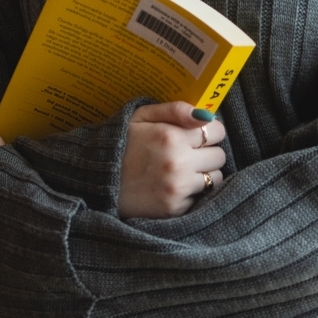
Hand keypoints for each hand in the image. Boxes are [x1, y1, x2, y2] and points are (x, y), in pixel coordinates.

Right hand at [119, 102, 227, 218]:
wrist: (98, 180)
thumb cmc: (123, 144)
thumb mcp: (142, 117)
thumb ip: (175, 110)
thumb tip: (207, 115)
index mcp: (171, 136)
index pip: (216, 132)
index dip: (209, 132)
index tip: (197, 136)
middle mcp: (178, 163)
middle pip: (219, 156)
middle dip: (207, 152)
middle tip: (188, 153)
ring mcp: (178, 188)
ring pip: (215, 178)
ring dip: (203, 173)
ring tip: (182, 171)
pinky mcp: (175, 208)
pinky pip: (201, 197)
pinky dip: (192, 192)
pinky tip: (173, 186)